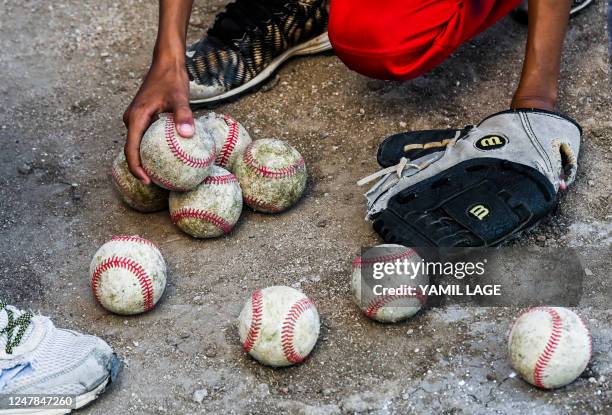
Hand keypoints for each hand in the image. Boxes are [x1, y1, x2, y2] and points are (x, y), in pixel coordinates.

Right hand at [123, 60, 193, 183]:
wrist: (166, 62)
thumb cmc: (172, 78)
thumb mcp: (180, 97)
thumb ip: (183, 116)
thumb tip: (187, 135)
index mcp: (136, 118)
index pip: (131, 149)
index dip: (136, 168)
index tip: (147, 181)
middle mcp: (132, 119)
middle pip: (132, 150)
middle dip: (141, 168)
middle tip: (159, 183)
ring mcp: (136, 118)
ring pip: (137, 144)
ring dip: (146, 159)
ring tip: (162, 174)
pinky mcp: (143, 117)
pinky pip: (144, 137)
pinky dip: (152, 148)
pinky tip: (168, 156)